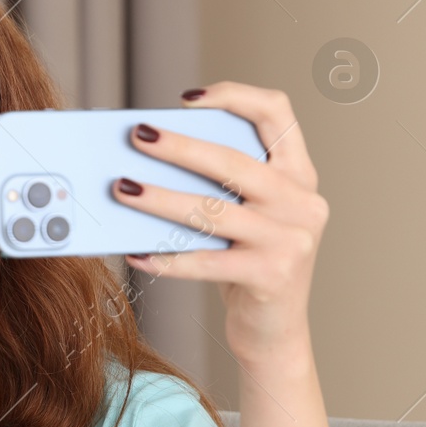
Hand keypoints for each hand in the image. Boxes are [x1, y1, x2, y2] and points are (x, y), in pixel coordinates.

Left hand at [113, 82, 329, 360]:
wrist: (274, 330)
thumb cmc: (248, 262)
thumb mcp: (247, 216)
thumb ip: (220, 186)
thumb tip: (151, 156)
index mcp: (299, 175)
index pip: (277, 114)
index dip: (235, 96)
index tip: (187, 99)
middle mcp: (302, 202)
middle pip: (233, 162)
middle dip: (179, 146)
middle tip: (138, 136)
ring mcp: (291, 239)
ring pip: (213, 211)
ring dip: (160, 198)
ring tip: (122, 188)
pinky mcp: (272, 276)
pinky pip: (206, 261)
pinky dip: (167, 258)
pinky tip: (136, 253)